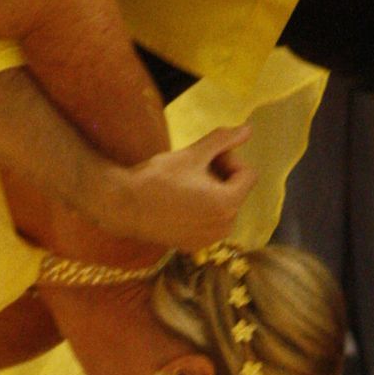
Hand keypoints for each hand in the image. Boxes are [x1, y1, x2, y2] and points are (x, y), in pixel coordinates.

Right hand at [106, 125, 256, 253]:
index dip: (229, 159)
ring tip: (186, 184)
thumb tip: (249, 129)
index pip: (248, 174)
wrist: (124, 206)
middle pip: (237, 191)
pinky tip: (179, 202)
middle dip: (221, 176)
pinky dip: (202, 209)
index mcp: (228, 204)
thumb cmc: (159, 177)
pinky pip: (210, 222)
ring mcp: (209, 240)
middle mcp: (224, 227)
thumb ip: (223, 141)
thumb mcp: (193, 154)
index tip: (205, 156)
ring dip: (212, 192)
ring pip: (224, 206)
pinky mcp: (194, 246)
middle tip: (194, 167)